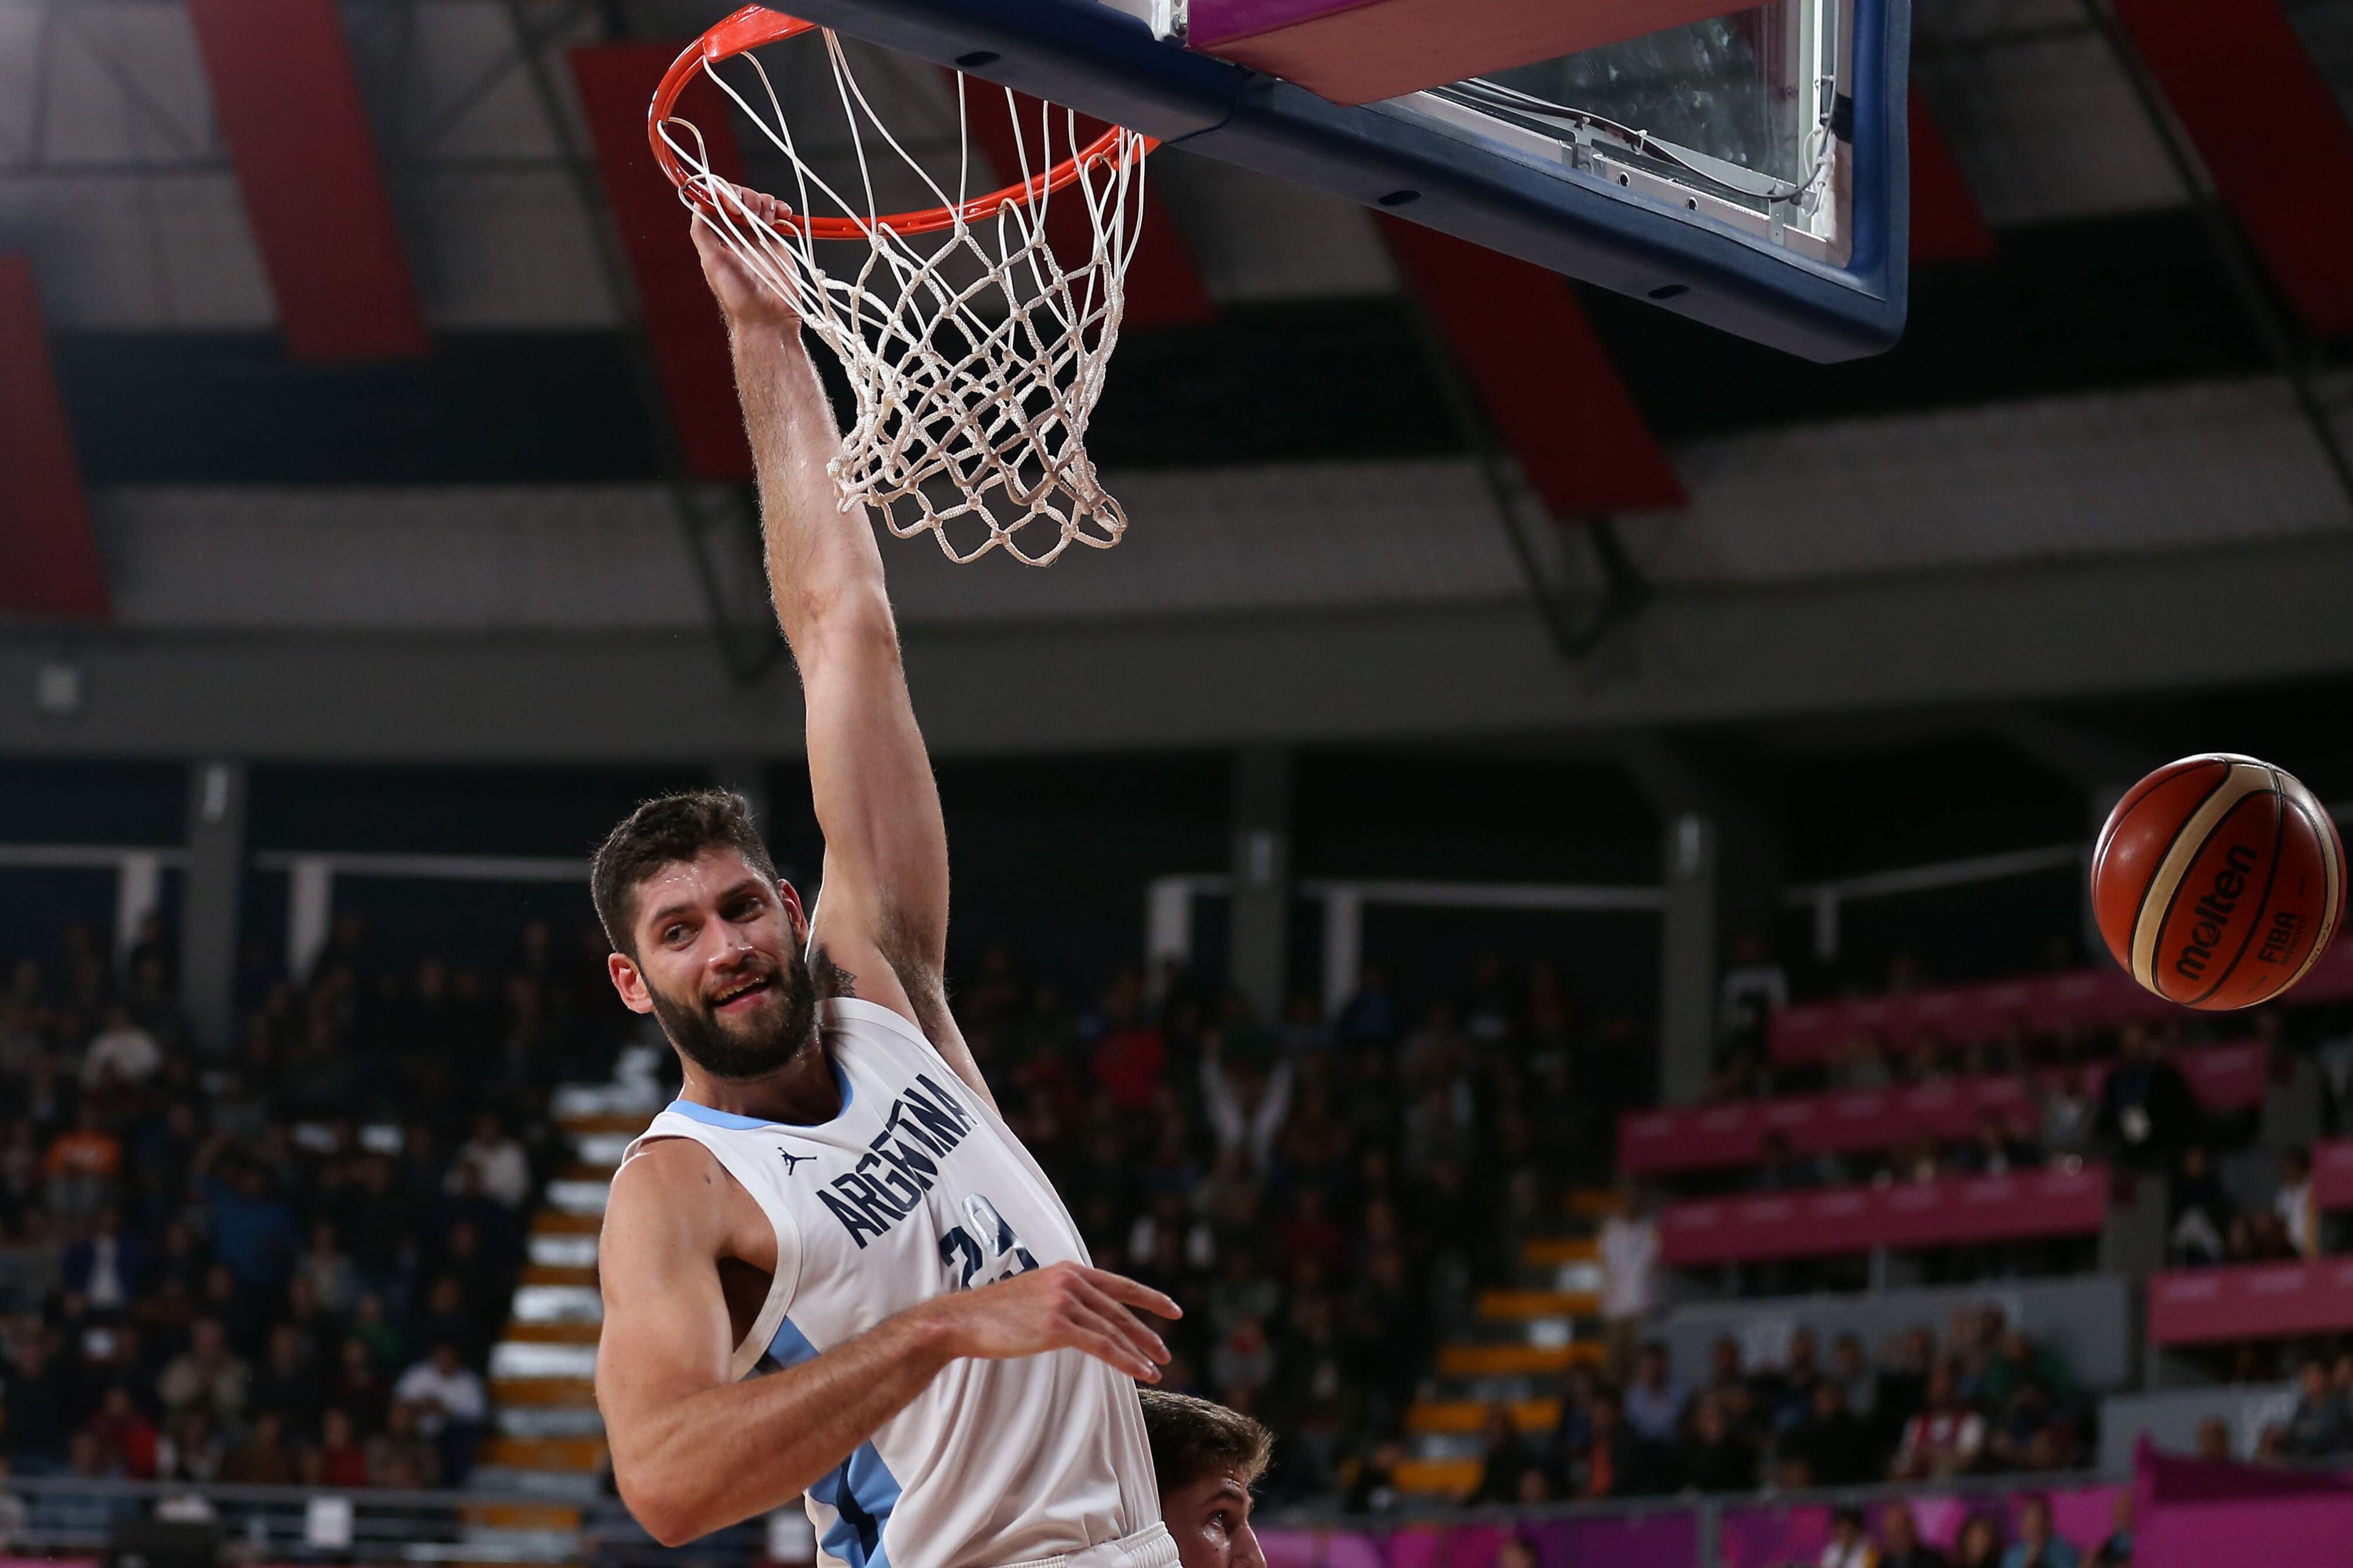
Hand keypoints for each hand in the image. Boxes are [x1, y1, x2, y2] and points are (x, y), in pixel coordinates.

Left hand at [689, 186, 802, 332]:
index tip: (732, 205)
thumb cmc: (738, 296)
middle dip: (745, 197)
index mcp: (716, 234)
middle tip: (750, 214)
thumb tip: (699, 202)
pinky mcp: (776, 239)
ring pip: (757, 201)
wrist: (768, 317)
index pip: (713, 200)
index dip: (722, 194)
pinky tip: (783, 215)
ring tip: (766, 221)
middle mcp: (734, 231)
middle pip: (736, 195)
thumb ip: (702, 232)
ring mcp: (756, 234)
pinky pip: (777, 214)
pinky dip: (780, 209)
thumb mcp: (712, 262)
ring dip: (763, 202)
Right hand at [921, 1261, 1180, 1381]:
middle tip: (1166, 1351)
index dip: (1149, 1297)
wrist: (963, 1320)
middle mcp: (1071, 1281)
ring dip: (1140, 1351)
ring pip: (1114, 1330)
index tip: (1173, 1310)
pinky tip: (1142, 1373)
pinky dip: (1127, 1361)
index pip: (1119, 1285)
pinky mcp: (1057, 1326)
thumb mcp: (1036, 1293)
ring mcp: (1065, 1302)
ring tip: (1158, 1368)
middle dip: (1147, 1333)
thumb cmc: (995, 1314)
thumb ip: (1064, 1297)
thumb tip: (1087, 1317)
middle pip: (1120, 1310)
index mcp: (1068, 1270)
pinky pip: (1102, 1346)